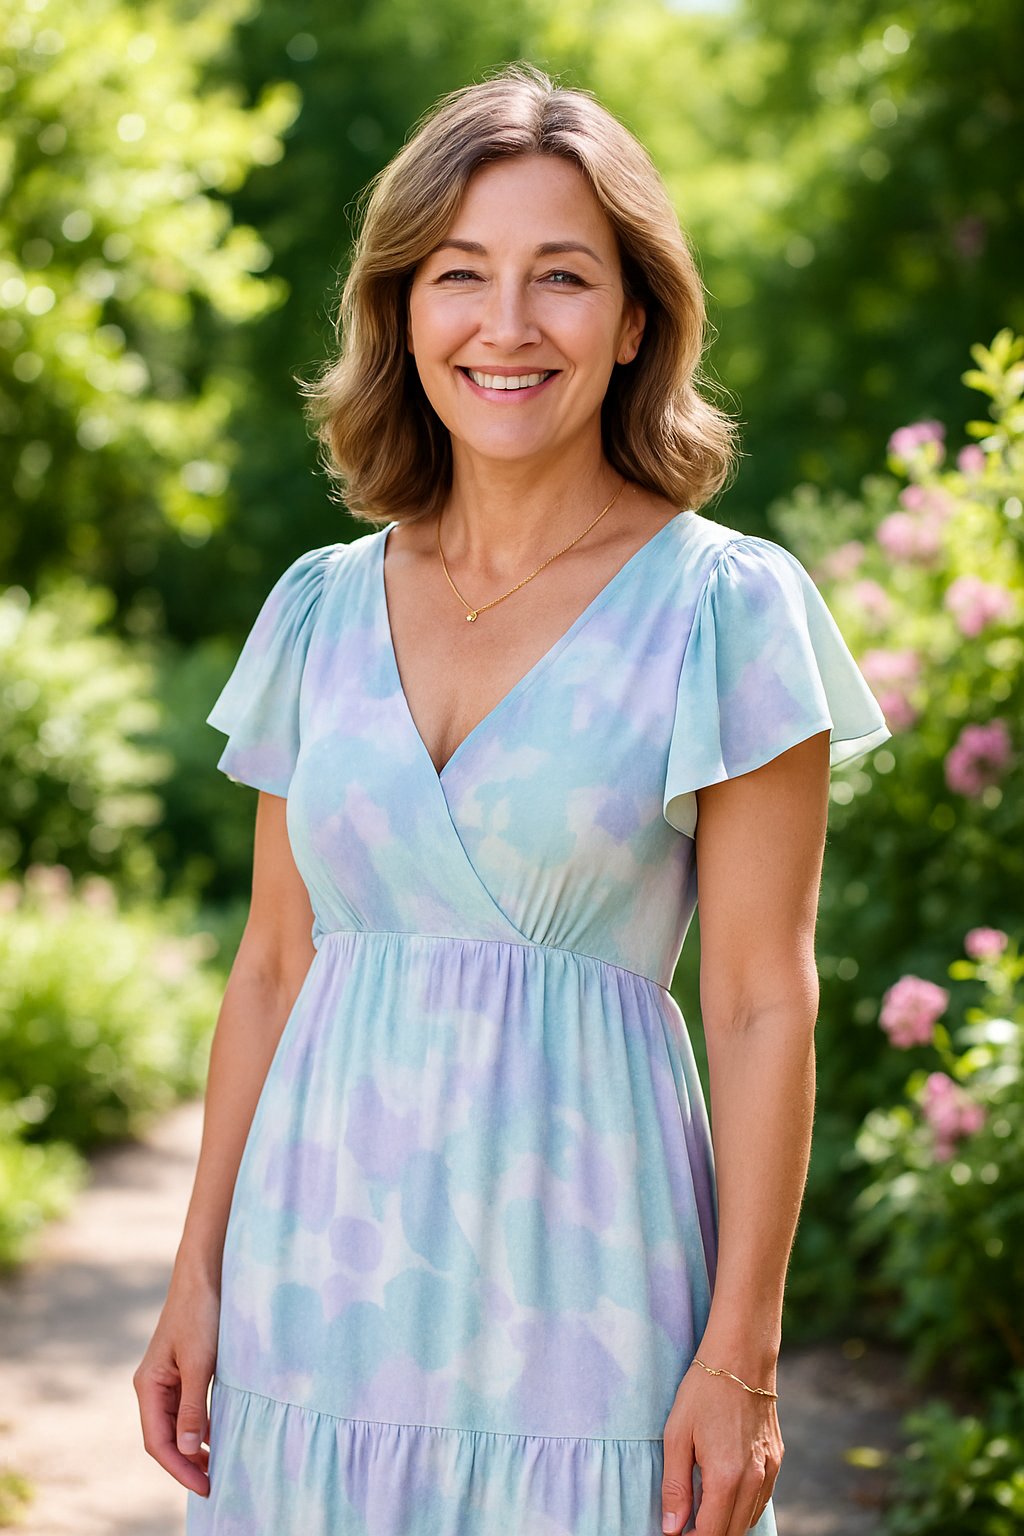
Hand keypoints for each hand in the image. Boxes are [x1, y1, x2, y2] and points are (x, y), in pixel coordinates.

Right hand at [133, 1269, 219, 1497]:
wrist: (205, 1273)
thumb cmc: (200, 1313)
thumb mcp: (199, 1361)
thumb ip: (193, 1405)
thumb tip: (190, 1448)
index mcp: (148, 1386)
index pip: (158, 1441)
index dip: (180, 1467)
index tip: (205, 1486)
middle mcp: (153, 1386)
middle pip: (164, 1437)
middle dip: (186, 1463)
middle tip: (214, 1483)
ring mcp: (168, 1378)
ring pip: (176, 1424)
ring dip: (194, 1447)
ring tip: (217, 1466)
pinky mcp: (184, 1369)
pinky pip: (188, 1408)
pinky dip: (202, 1426)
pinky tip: (219, 1435)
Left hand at [660, 1361, 782, 1533]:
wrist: (741, 1355)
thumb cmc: (703, 1390)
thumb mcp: (676, 1435)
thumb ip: (675, 1487)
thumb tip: (671, 1528)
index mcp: (726, 1477)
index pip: (711, 1534)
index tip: (675, 1534)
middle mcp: (754, 1479)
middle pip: (732, 1533)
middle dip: (708, 1534)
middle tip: (685, 1524)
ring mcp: (770, 1470)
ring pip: (749, 1518)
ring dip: (726, 1522)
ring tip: (701, 1507)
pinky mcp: (777, 1459)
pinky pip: (761, 1498)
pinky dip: (743, 1505)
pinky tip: (724, 1490)